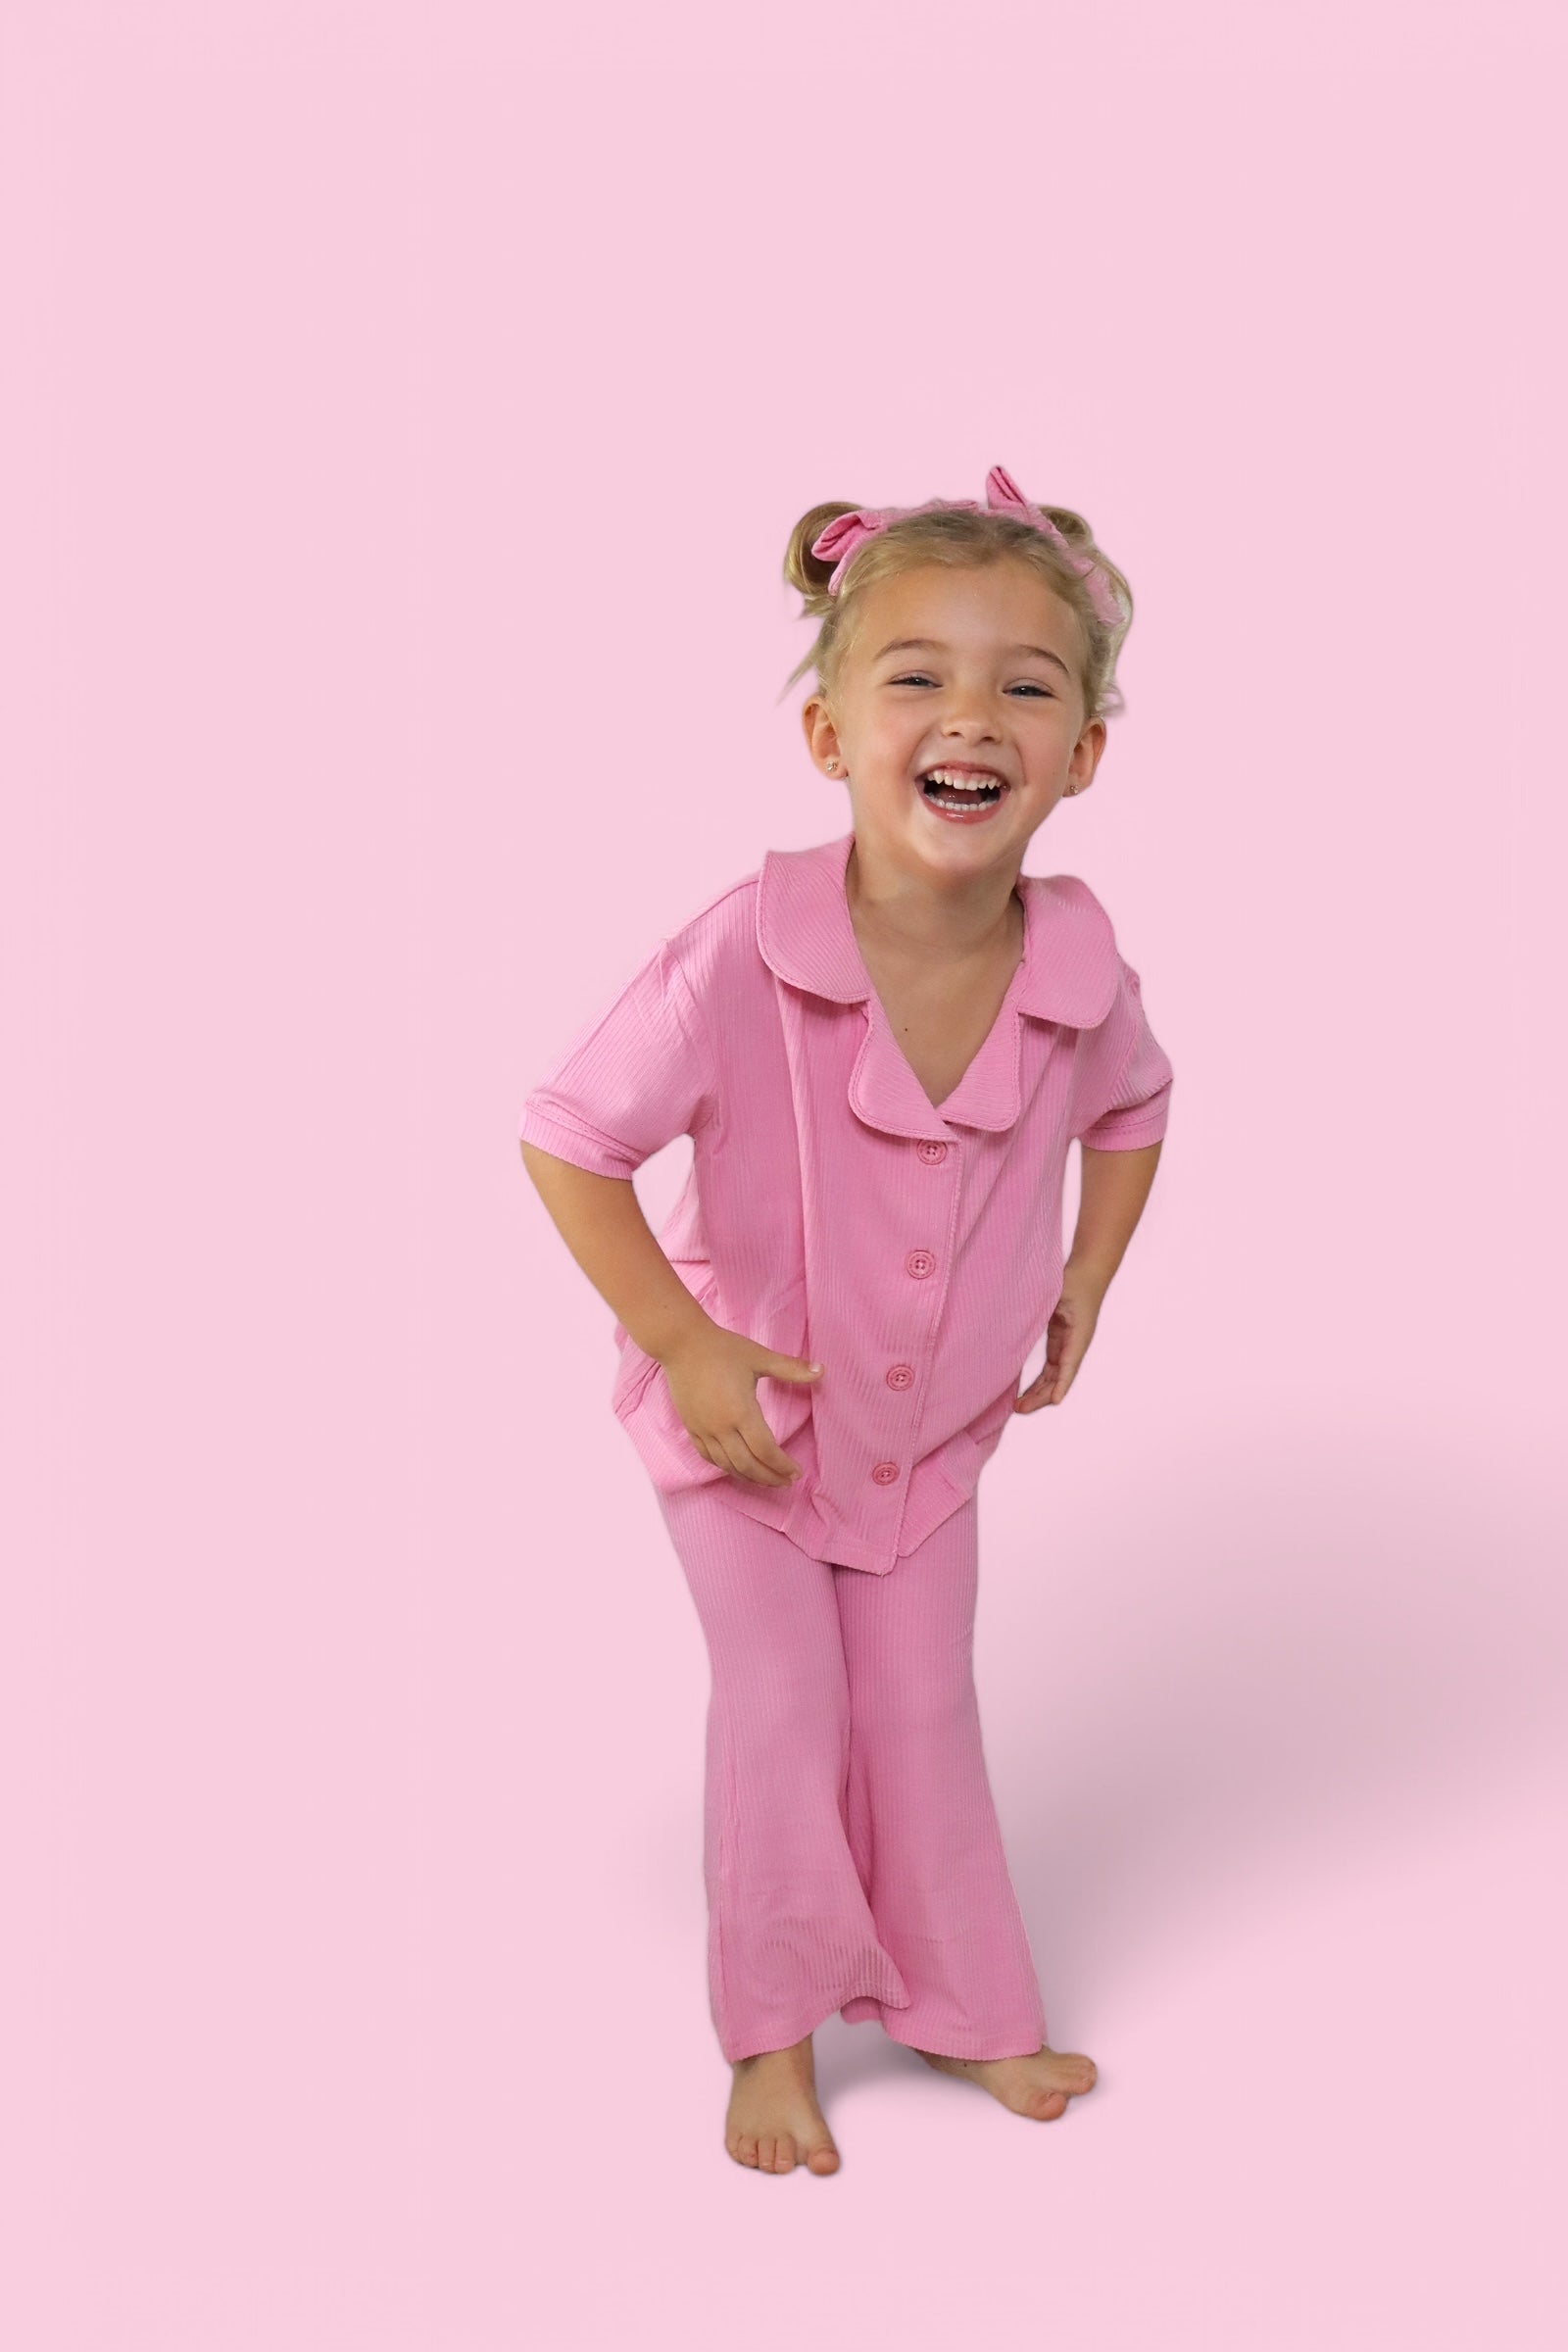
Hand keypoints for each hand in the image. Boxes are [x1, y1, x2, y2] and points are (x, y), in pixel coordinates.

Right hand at [660, 1322, 822, 1484]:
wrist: (681, 1343)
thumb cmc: (722, 1348)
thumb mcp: (759, 1356)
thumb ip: (790, 1368)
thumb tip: (821, 1370)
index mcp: (741, 1411)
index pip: (766, 1450)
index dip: (782, 1465)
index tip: (796, 1472)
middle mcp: (721, 1427)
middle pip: (748, 1465)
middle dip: (769, 1478)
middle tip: (786, 1482)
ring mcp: (704, 1429)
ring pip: (727, 1465)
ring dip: (748, 1477)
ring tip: (766, 1480)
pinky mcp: (691, 1427)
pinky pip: (708, 1457)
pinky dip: (725, 1467)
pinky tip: (736, 1468)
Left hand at [1013, 1267, 1108, 1411]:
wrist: (1087, 1272)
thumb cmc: (1074, 1280)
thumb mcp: (1058, 1293)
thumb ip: (1044, 1308)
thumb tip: (1023, 1320)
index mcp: (1078, 1335)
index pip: (1069, 1364)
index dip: (1061, 1384)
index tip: (1055, 1401)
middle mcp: (1075, 1345)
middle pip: (1059, 1378)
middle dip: (1041, 1396)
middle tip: (1019, 1408)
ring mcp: (1067, 1345)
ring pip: (1053, 1377)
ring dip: (1038, 1392)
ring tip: (1018, 1406)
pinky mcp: (1060, 1342)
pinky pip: (1050, 1368)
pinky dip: (1039, 1381)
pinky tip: (1026, 1392)